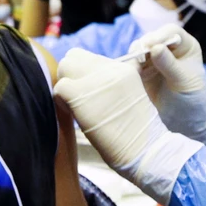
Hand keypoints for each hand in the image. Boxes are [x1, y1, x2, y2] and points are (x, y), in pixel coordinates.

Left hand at [55, 49, 201, 204]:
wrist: (145, 148)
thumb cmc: (136, 133)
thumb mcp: (130, 96)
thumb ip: (110, 84)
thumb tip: (84, 83)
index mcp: (123, 68)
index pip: (87, 57)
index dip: (81, 73)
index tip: (86, 91)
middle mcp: (110, 69)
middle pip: (72, 57)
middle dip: (70, 76)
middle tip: (76, 98)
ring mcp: (96, 80)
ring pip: (64, 68)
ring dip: (66, 87)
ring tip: (76, 107)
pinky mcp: (81, 94)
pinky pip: (59, 88)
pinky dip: (61, 101)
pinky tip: (74, 114)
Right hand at [128, 25, 205, 143]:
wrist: (185, 122)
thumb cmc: (193, 100)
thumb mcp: (184, 81)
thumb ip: (170, 64)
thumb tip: (155, 48)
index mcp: (185, 46)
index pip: (171, 32)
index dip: (160, 36)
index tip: (151, 47)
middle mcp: (168, 49)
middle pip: (151, 38)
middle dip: (143, 47)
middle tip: (138, 59)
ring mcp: (153, 60)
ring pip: (138, 50)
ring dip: (134, 58)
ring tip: (134, 70)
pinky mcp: (141, 72)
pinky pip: (131, 65)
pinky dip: (129, 68)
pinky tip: (129, 74)